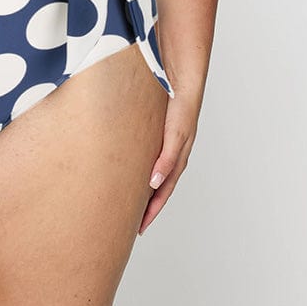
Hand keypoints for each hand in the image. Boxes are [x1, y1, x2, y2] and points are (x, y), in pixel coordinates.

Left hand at [138, 86, 200, 234]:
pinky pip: (144, 157)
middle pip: (156, 187)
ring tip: (124, 202)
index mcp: (177, 158)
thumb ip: (167, 158)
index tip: (139, 228)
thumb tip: (153, 183)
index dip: (152, 211)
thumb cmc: (182, 105)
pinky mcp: (152, 132)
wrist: (180, 77)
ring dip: (139, 189)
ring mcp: (162, 144)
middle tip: (128, 222)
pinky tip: (125, 171)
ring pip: (149, 173)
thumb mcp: (175, 134)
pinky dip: (137, 169)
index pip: (163, 192)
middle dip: (145, 206)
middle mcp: (170, 154)